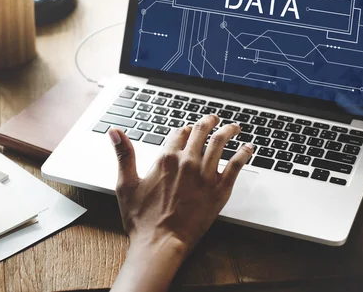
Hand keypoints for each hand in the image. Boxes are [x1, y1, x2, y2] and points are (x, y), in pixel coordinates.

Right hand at [109, 114, 253, 291]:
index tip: (188, 129)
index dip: (183, 129)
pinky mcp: (219, 190)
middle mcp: (187, 162)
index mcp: (166, 159)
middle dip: (208, 122)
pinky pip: (236, 166)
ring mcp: (205, 176)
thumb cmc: (141, 219)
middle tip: (213, 119)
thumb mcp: (126, 184)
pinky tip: (248, 148)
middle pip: (201, 133)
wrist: (160, 243)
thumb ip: (124, 154)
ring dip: (228, 131)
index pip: (178, 133)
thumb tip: (115, 131)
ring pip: (220, 143)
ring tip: (233, 127)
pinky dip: (243, 154)